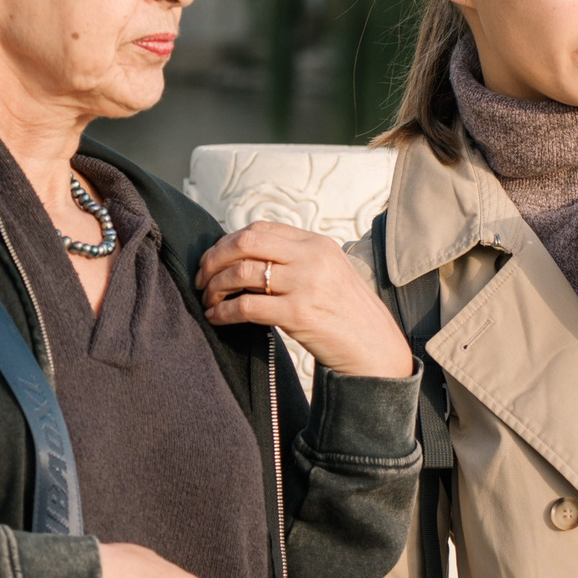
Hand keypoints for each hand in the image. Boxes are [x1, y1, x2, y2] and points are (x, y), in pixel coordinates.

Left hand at [197, 221, 414, 378]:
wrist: (375, 348)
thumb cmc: (347, 314)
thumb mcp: (329, 273)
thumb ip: (296, 260)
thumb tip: (246, 258)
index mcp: (317, 243)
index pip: (261, 228)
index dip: (229, 241)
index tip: (214, 260)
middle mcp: (311, 257)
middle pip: (245, 243)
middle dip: (214, 259)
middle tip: (201, 279)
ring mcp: (305, 284)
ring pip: (240, 272)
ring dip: (215, 287)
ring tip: (208, 301)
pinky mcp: (298, 314)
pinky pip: (246, 306)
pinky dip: (223, 312)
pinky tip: (216, 318)